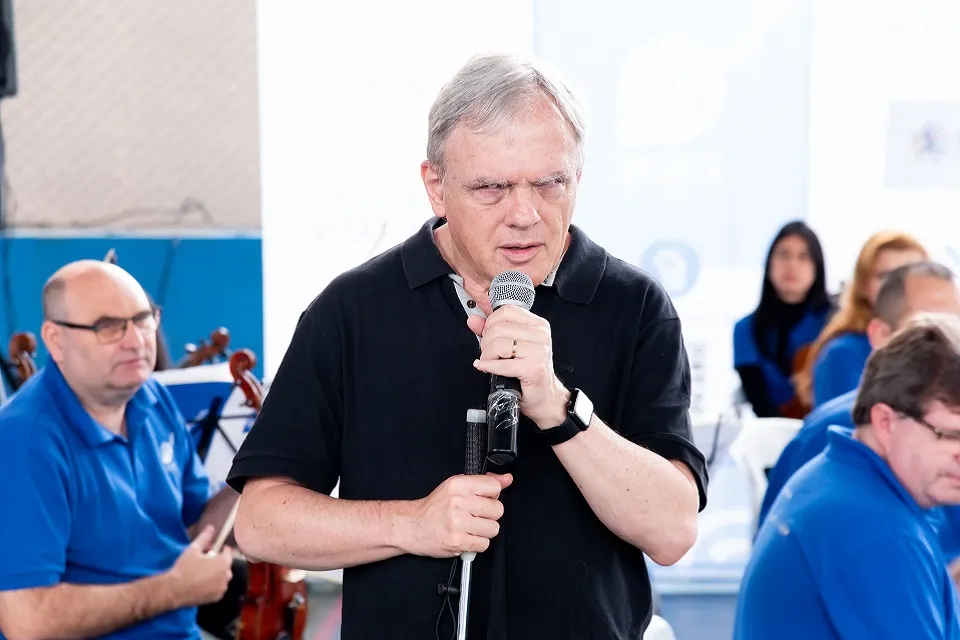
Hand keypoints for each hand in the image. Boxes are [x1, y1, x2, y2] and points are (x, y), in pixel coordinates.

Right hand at [167, 525, 233, 606]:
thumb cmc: (185, 567)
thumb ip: (204, 537)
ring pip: (221, 577)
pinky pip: (218, 588)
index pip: (228, 551)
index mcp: (224, 562)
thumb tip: (211, 527)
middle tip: (203, 561)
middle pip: (225, 564)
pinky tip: (201, 583)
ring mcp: (222, 588)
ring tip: (200, 572)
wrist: (175, 589)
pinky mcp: (216, 598)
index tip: (210, 549)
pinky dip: (212, 585)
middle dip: (216, 561)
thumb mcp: (193, 549)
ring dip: (215, 573)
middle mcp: (227, 575)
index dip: (219, 549)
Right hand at [408, 473, 512, 556]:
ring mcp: (458, 522)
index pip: (495, 487)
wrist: (412, 526)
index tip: (483, 500)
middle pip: (497, 510)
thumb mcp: (456, 487)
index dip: (492, 496)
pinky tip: (466, 537)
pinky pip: (484, 544)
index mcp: (459, 484)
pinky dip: (477, 543)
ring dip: (484, 531)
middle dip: (489, 515)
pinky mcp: (458, 541)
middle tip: (475, 516)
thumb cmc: (434, 508)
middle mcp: (458, 502)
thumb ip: (484, 482)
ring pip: (493, 528)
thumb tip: (507, 479)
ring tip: (470, 528)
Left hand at [468, 305, 569, 428]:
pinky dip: (488, 366)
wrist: (545, 396)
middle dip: (486, 342)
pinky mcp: (533, 367)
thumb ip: (491, 330)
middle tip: (488, 353)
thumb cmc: (529, 371)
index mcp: (537, 325)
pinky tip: (485, 367)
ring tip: (489, 361)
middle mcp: (541, 335)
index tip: (488, 335)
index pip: (507, 311)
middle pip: (499, 328)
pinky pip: (501, 364)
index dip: (491, 322)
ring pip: (499, 344)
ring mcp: (539, 351)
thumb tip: (473, 320)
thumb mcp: (511, 346)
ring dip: (487, 356)